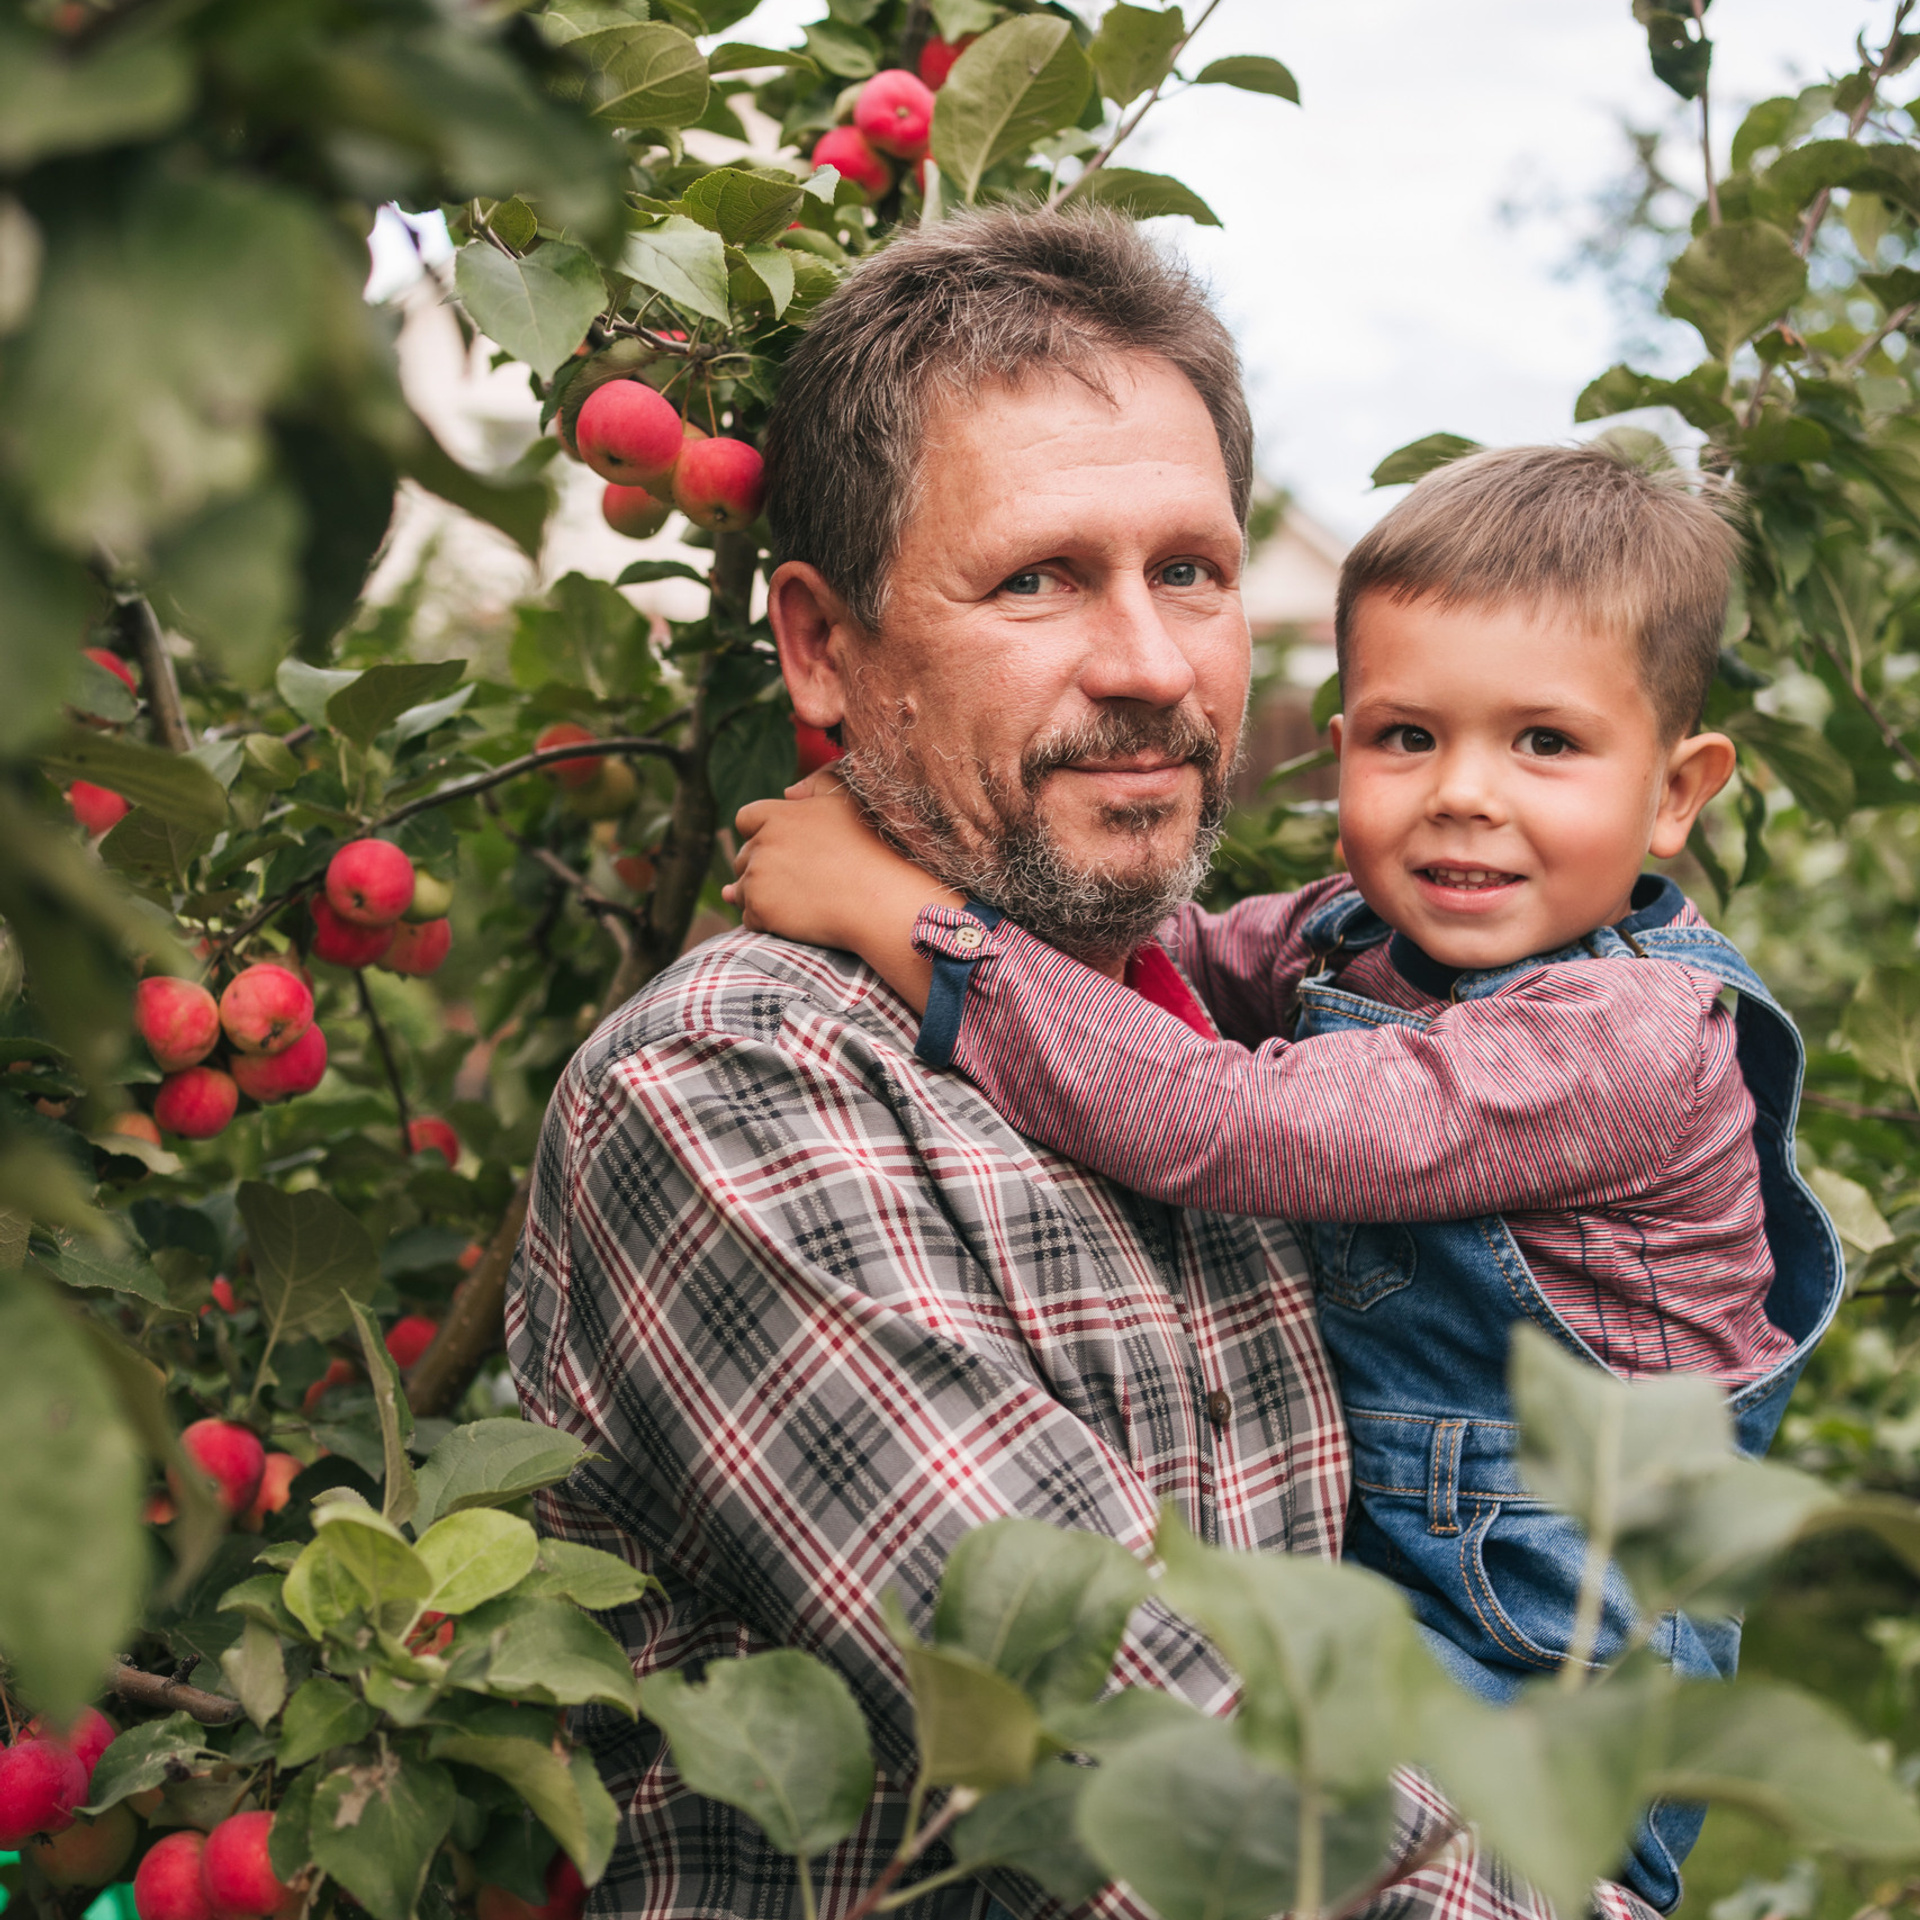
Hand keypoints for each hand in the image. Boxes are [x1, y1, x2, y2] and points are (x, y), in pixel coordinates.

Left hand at [725, 772, 958, 966]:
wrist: (880, 900)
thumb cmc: (872, 851)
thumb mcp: (848, 802)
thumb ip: (818, 784)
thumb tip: (788, 792)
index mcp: (780, 815)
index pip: (746, 819)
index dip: (760, 834)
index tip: (783, 850)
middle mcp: (763, 843)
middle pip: (743, 857)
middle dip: (762, 868)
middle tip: (798, 882)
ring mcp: (758, 877)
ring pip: (742, 889)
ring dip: (761, 896)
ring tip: (798, 903)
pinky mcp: (761, 909)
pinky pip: (749, 918)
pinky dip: (765, 922)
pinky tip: (794, 921)